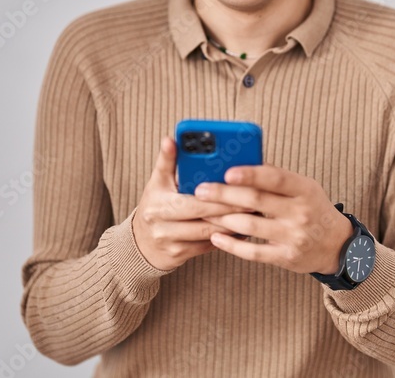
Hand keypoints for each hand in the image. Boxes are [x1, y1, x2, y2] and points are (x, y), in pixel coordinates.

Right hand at [132, 136, 248, 270]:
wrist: (139, 243)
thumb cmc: (154, 206)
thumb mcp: (157, 182)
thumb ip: (167, 160)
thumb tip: (171, 139)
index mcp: (159, 204)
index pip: (194, 201)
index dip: (218, 196)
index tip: (238, 187)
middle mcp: (163, 226)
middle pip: (205, 219)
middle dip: (232, 209)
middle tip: (255, 199)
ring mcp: (172, 243)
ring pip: (210, 235)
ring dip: (233, 224)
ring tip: (254, 213)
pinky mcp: (180, 256)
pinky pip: (209, 247)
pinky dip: (227, 237)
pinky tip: (243, 229)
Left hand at [195, 164, 353, 274]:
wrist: (337, 245)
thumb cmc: (313, 208)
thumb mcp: (304, 187)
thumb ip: (276, 177)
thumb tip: (242, 162)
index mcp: (304, 189)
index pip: (276, 177)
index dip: (251, 174)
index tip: (227, 172)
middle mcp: (300, 212)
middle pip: (256, 200)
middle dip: (224, 194)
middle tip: (201, 190)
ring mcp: (293, 236)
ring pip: (250, 225)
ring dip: (222, 218)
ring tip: (203, 212)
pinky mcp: (285, 257)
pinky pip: (253, 252)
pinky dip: (231, 245)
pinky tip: (216, 237)